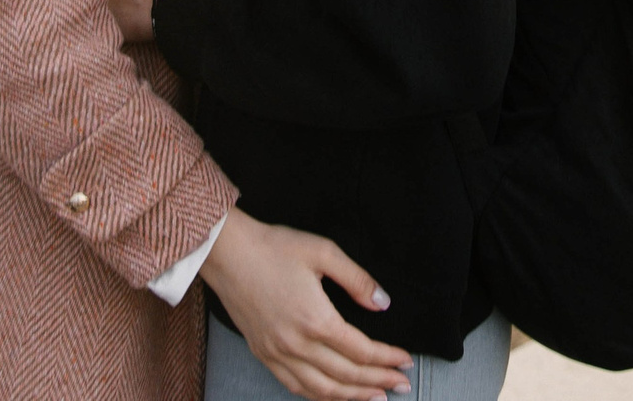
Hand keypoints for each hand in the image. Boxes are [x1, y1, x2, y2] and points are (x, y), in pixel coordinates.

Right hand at [200, 209, 412, 400]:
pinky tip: (334, 395)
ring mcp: (277, 354)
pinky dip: (319, 396)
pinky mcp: (263, 354)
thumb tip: (383, 303)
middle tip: (402, 385)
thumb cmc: (274, 248)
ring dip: (352, 397)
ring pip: (322, 389)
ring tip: (376, 398)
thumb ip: (357, 279)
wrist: (227, 253)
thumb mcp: (323, 252)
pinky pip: (295, 386)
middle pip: (347, 375)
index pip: (362, 351)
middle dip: (379, 382)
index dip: (388, 358)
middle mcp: (296, 344)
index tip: (406, 360)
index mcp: (316, 319)